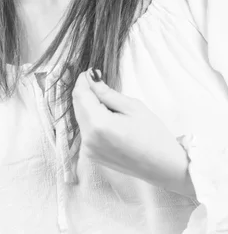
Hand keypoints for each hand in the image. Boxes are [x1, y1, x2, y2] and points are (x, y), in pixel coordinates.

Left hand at [71, 69, 193, 194]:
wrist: (164, 167)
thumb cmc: (153, 135)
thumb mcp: (132, 106)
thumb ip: (106, 92)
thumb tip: (90, 77)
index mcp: (98, 125)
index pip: (80, 94)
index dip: (84, 80)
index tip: (94, 73)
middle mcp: (88, 139)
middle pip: (77, 105)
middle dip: (87, 92)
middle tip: (103, 86)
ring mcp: (88, 150)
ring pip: (81, 117)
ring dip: (90, 106)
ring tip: (111, 106)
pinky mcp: (92, 155)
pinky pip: (86, 130)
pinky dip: (93, 120)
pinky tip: (110, 121)